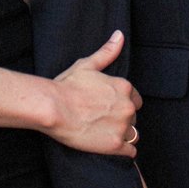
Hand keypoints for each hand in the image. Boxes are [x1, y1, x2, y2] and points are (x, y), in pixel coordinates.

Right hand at [49, 31, 141, 155]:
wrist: (53, 108)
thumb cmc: (67, 85)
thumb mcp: (87, 65)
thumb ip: (107, 52)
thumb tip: (120, 35)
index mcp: (124, 88)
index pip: (135, 99)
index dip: (122, 104)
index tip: (108, 108)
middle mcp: (128, 107)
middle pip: (133, 117)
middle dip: (122, 119)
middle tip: (103, 121)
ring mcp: (122, 127)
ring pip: (133, 134)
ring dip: (123, 135)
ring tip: (105, 134)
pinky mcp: (115, 146)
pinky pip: (130, 152)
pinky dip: (123, 151)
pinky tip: (111, 147)